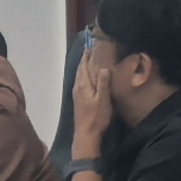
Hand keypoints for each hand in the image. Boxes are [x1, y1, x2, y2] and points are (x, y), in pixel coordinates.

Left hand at [66, 41, 111, 155]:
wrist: (86, 135)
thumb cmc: (96, 117)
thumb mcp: (103, 99)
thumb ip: (103, 83)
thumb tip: (103, 67)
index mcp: (83, 84)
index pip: (84, 65)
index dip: (87, 55)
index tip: (91, 45)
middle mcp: (78, 87)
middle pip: (80, 69)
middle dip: (85, 59)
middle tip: (91, 49)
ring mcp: (77, 94)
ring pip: (79, 75)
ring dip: (83, 66)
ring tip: (90, 60)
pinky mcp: (79, 100)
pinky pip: (80, 82)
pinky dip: (83, 75)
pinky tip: (88, 78)